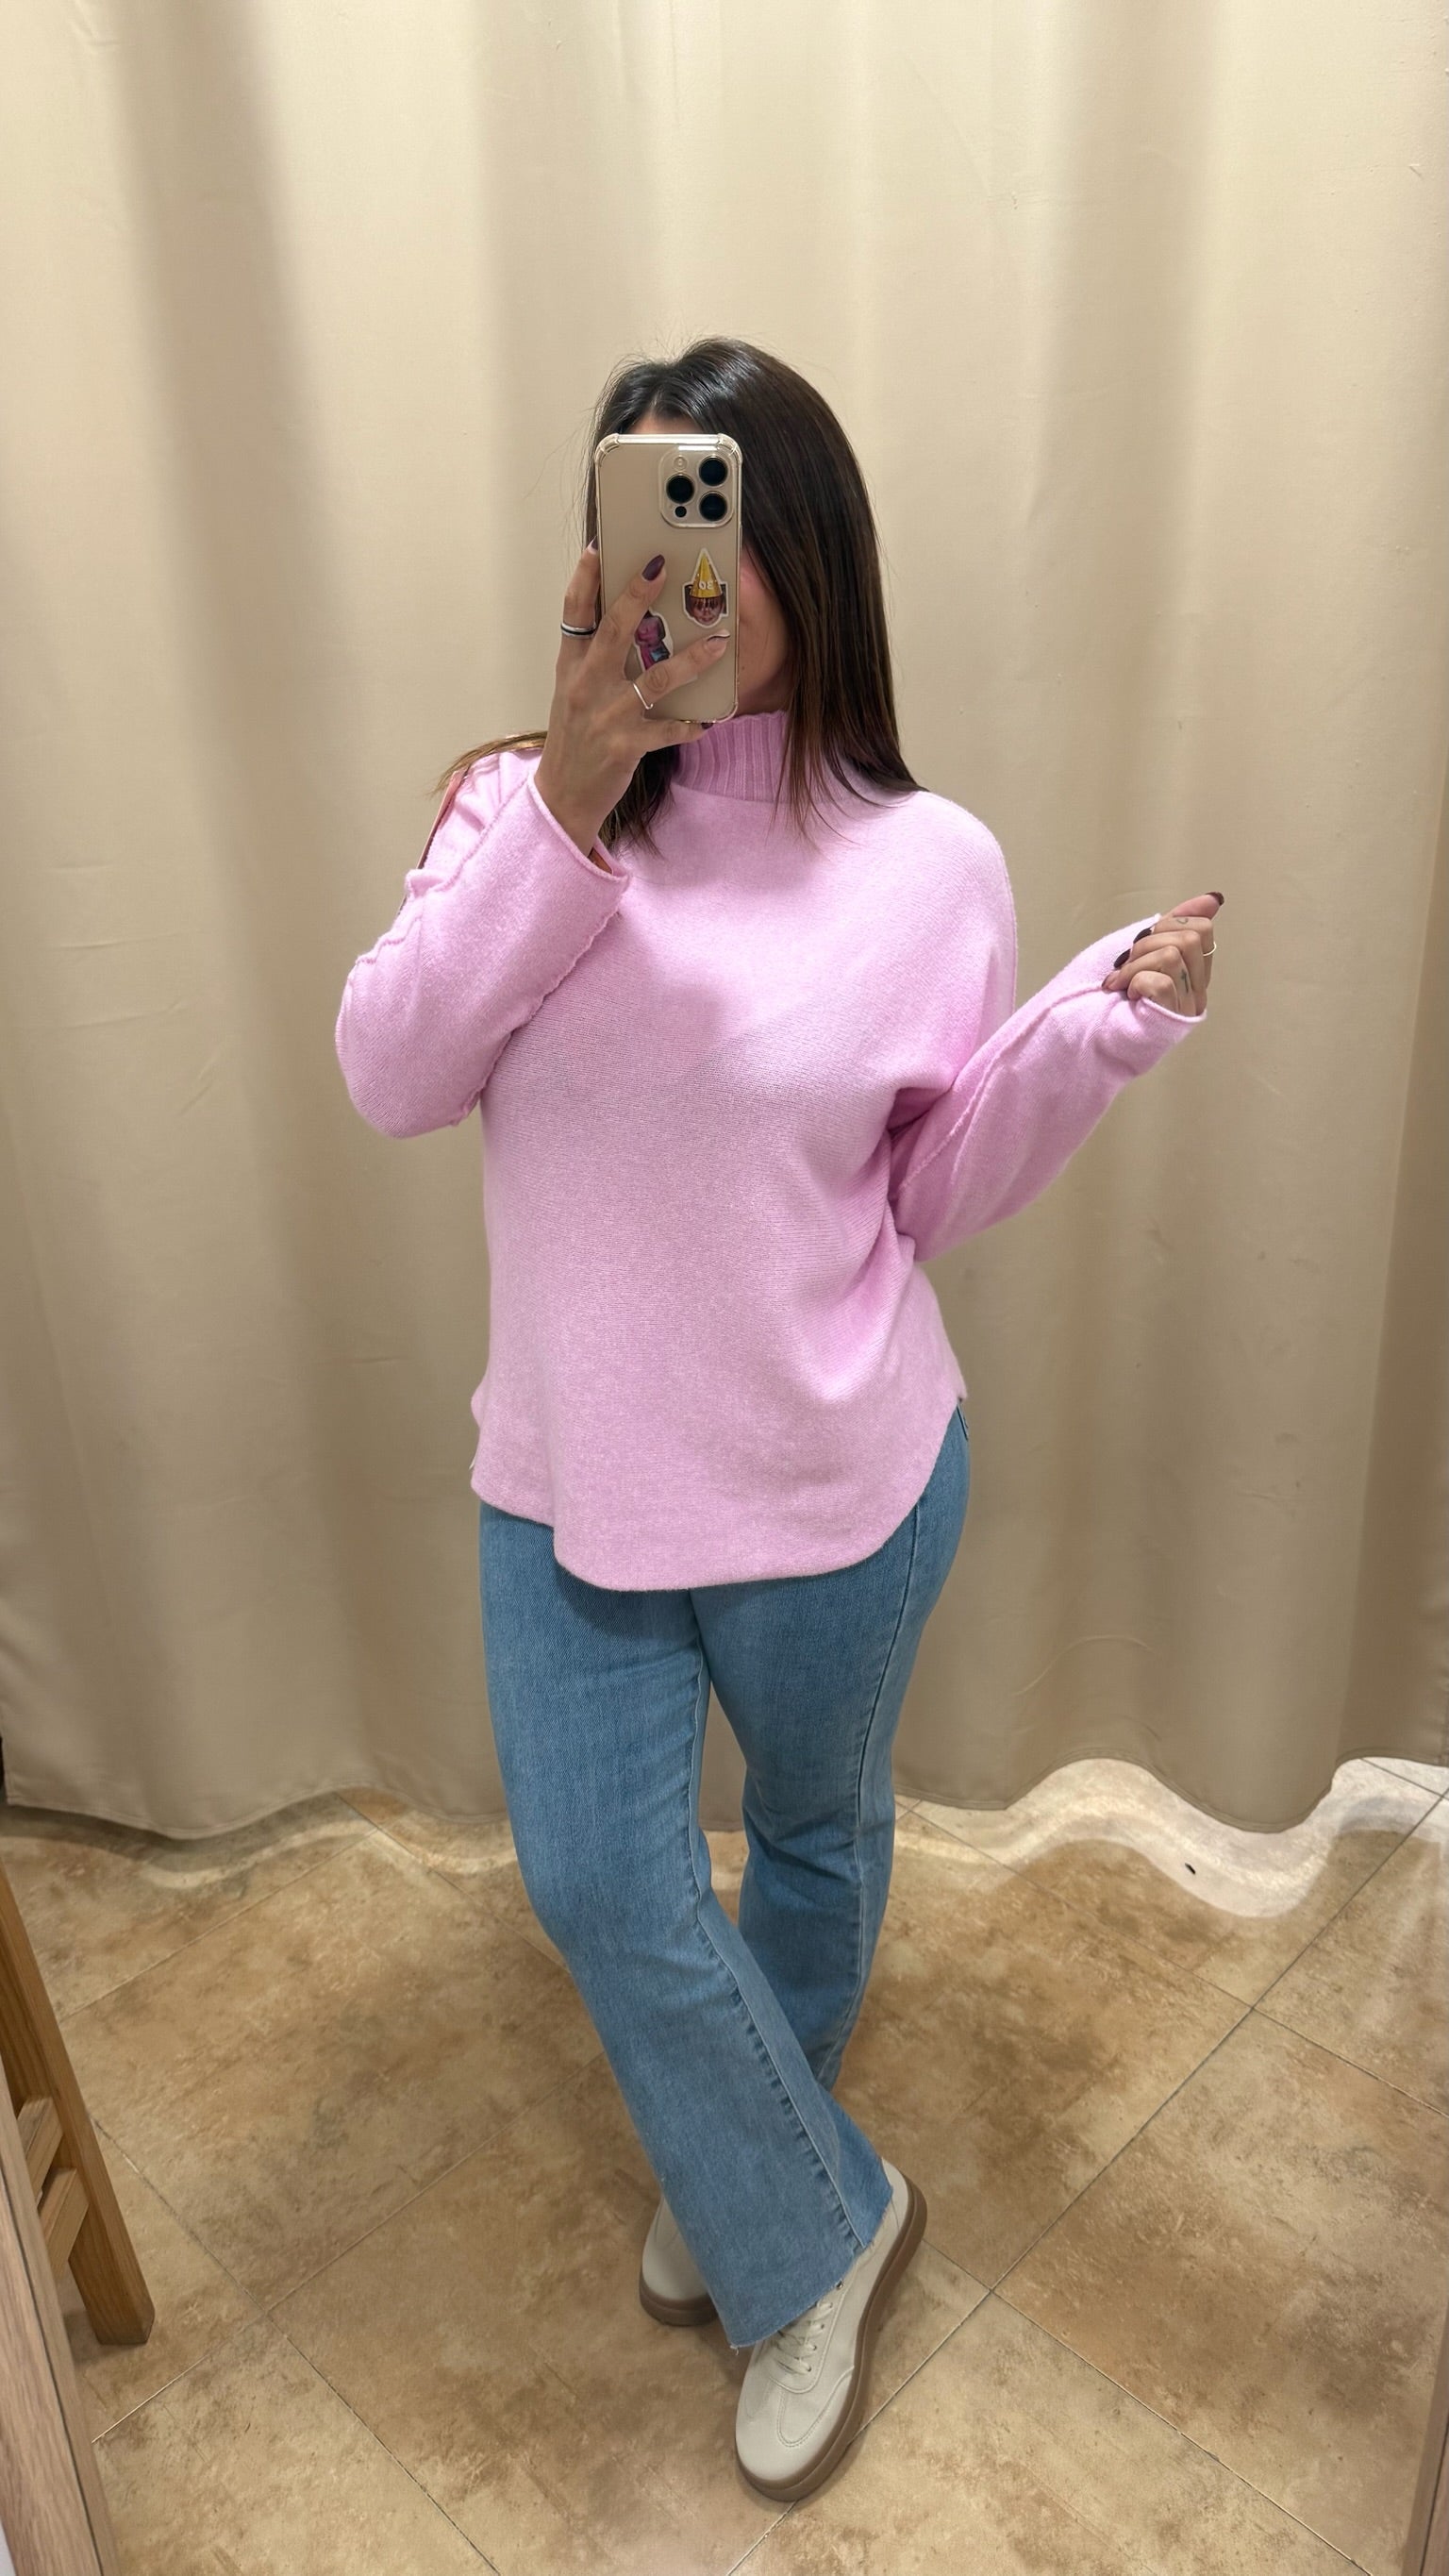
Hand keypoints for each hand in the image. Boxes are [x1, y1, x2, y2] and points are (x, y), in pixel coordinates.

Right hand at [532, 544, 730, 855]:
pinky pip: (669, 730)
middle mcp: (586, 686)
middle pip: (613, 630)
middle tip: (660, 566)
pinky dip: (693, 724)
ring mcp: (607, 716)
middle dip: (637, 596)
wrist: (563, 796)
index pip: (574, 614)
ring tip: (721, 642)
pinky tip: (712, 719)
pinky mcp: (625, 745)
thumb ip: (594, 659)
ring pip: (655, 678)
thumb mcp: (573, 693)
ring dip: (693, 660)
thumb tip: (627, 622)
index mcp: (571, 668)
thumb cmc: (575, 739)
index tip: (599, 547)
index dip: (585, 578)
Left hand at [1100, 891, 1222, 1014]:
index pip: (1203, 928)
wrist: (1085, 1028)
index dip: (1168, 926)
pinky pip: (1161, 981)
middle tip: (1127, 965)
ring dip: (1135, 964)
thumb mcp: (1144, 948)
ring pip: (1172, 955)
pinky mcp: (1170, 1017)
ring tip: (1122, 982)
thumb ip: (1176, 924)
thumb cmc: (1111, 991)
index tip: (1143, 946)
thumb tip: (1214, 898)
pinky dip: (1135, 981)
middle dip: (1147, 944)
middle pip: (1190, 938)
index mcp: (1193, 972)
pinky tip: (1127, 995)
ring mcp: (1185, 1006)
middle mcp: (1196, 990)